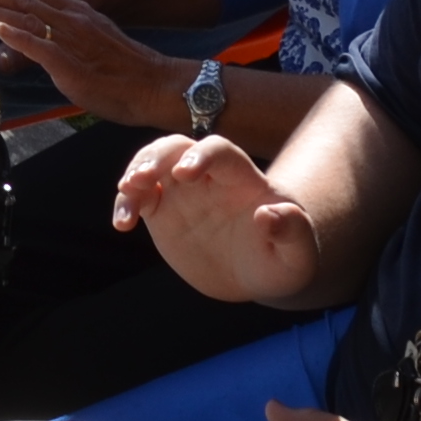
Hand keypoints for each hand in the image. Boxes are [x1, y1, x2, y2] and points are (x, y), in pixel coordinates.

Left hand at [0, 0, 193, 126]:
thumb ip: (59, 7)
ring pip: (25, 18)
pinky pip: (42, 48)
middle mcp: (70, 18)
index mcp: (72, 10)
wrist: (155, 83)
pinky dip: (20, 37)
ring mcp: (71, 40)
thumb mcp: (89, 26)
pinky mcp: (72, 64)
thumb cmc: (120, 63)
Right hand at [112, 132, 319, 306]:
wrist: (258, 272)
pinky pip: (137, 196)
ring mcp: (182, 191)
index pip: (221, 152)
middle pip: (177, 147)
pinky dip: (125, 203)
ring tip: (127, 195)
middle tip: (140, 179)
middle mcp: (209, 177)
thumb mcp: (298, 256)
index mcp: (243, 179)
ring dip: (134, 172)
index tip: (184, 174)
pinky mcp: (162, 210)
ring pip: (151, 163)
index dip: (202, 156)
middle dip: (157, 157)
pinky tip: (122, 224)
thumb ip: (292, 232)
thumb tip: (270, 215)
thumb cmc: (283, 259)